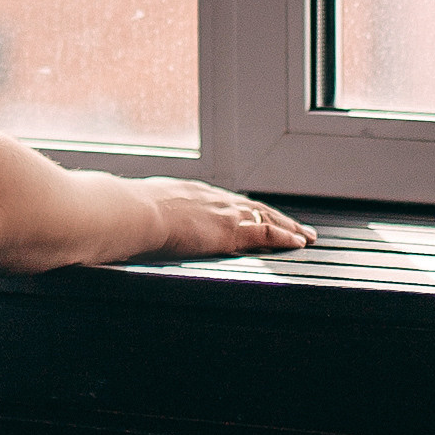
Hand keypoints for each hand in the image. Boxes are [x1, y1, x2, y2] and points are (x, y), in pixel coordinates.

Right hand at [141, 181, 314, 258]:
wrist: (134, 213)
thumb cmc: (128, 213)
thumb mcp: (140, 209)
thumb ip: (147, 217)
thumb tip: (133, 225)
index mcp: (191, 192)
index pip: (227, 201)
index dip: (246, 209)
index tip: (257, 214)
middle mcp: (213, 198)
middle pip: (254, 206)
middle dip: (276, 216)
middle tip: (294, 225)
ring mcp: (224, 213)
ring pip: (267, 217)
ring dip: (290, 227)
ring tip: (306, 236)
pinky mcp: (230, 231)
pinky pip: (267, 232)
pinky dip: (285, 237)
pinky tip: (298, 242)